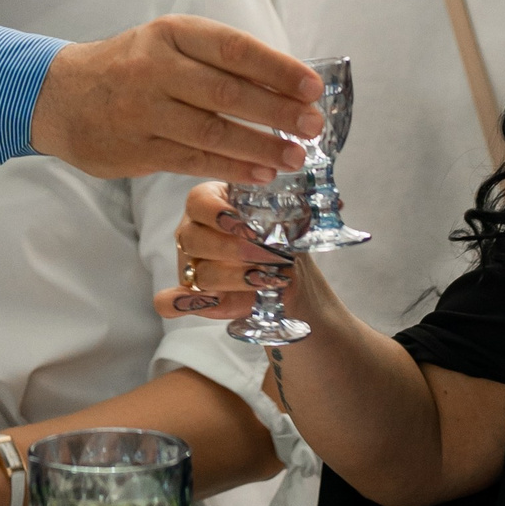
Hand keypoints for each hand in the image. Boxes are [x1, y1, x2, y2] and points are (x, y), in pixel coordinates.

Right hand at [32, 19, 319, 182]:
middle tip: (313, 126)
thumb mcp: (167, 44)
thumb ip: (216, 60)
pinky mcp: (138, 149)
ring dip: (260, 147)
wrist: (62, 96)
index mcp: (171, 34)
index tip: (313, 87)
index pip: (234, 49)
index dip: (278, 69)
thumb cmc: (130, 67)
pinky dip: (231, 168)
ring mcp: (144, 111)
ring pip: (213, 132)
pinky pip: (194, 161)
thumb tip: (285, 85)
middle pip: (228, 92)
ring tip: (294, 157)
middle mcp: (156, 68)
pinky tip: (260, 174)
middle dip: (277, 111)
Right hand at [152, 182, 318, 331]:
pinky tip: (204, 305)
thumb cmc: (282, 242)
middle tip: (265, 257)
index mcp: (213, 201)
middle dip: (232, 250)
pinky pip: (168, 300)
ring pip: (197, 273)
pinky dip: (179, 305)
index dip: (218, 213)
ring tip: (262, 281)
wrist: (287, 281)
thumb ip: (300, 211)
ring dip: (231, 279)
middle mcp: (195, 229)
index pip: (199, 200)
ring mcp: (189, 263)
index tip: (244, 226)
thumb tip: (336, 204)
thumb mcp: (292, 222)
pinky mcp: (190, 296)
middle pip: (194, 238)